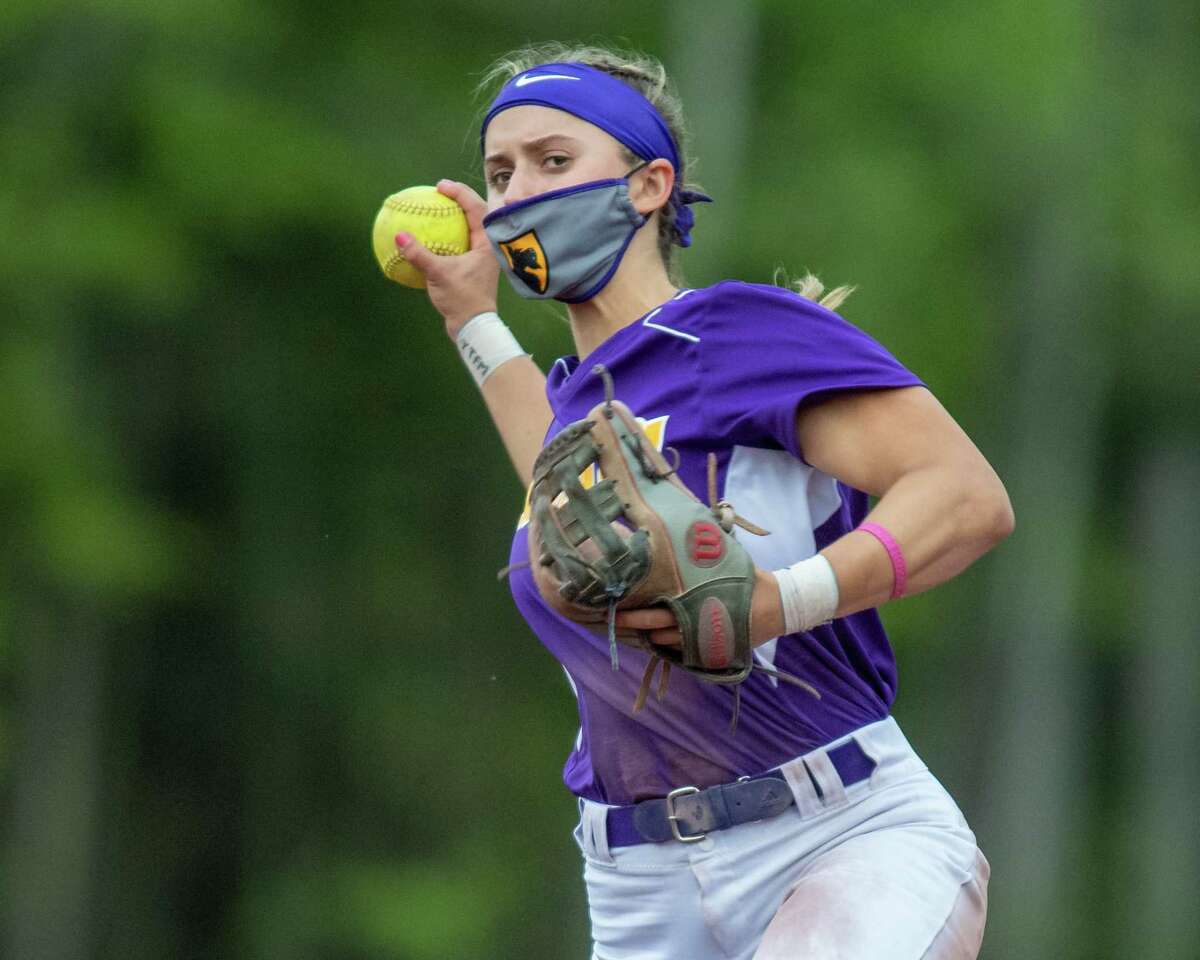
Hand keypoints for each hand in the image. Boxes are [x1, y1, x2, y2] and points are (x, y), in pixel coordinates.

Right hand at [394, 179, 500, 338]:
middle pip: (477, 213)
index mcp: (486, 244)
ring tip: (438, 206)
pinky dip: (448, 234)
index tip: (441, 186)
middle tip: (441, 189)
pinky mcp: (473, 267)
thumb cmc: (462, 300)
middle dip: (460, 198)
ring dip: (456, 214)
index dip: (459, 192)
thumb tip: (400, 235)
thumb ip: (419, 254)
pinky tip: (431, 236)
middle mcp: (487, 248)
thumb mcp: (438, 274)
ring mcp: (481, 258)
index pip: (476, 208)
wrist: (473, 326)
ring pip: (470, 228)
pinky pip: (460, 242)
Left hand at [614, 567, 784, 648]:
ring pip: (666, 642)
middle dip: (633, 622)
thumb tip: (679, 529)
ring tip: (629, 628)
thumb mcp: (725, 561)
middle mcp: (697, 622)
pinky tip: (653, 638)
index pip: (659, 607)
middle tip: (612, 618)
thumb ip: (700, 555)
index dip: (636, 608)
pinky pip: (681, 652)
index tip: (617, 602)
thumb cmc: (749, 579)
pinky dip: (666, 646)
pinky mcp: (710, 651)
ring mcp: (703, 640)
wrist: (780, 606)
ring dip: (648, 635)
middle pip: (657, 625)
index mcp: (697, 599)